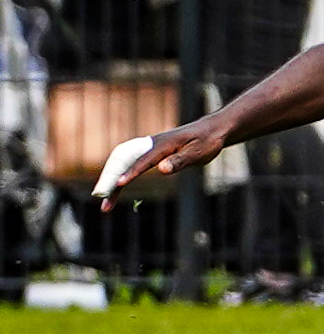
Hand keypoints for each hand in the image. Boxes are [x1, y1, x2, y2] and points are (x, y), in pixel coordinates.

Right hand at [94, 121, 225, 208]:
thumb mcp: (197, 152)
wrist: (212, 130)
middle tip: (102, 200)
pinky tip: (115, 190)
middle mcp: (150, 144)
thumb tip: (162, 169)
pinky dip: (120, 176)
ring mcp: (148, 148)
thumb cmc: (207, 142)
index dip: (131, 173)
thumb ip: (180, 161)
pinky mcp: (149, 153)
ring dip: (111, 181)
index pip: (143, 161)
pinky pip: (129, 164)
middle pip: (124, 162)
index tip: (119, 184)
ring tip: (106, 203)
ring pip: (123, 163)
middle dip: (111, 180)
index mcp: (162, 144)